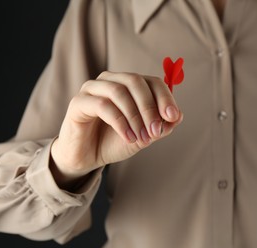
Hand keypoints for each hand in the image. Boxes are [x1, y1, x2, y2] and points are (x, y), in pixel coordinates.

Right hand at [50, 71, 182, 186]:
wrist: (87, 158)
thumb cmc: (114, 142)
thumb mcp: (143, 136)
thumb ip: (160, 126)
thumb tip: (178, 116)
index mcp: (128, 85)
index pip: (152, 81)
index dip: (165, 97)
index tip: (172, 117)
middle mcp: (110, 81)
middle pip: (135, 81)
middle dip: (150, 107)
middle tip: (155, 131)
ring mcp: (92, 89)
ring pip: (119, 91)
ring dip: (135, 116)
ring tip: (141, 138)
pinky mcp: (78, 102)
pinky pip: (102, 105)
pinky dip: (120, 122)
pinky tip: (128, 137)